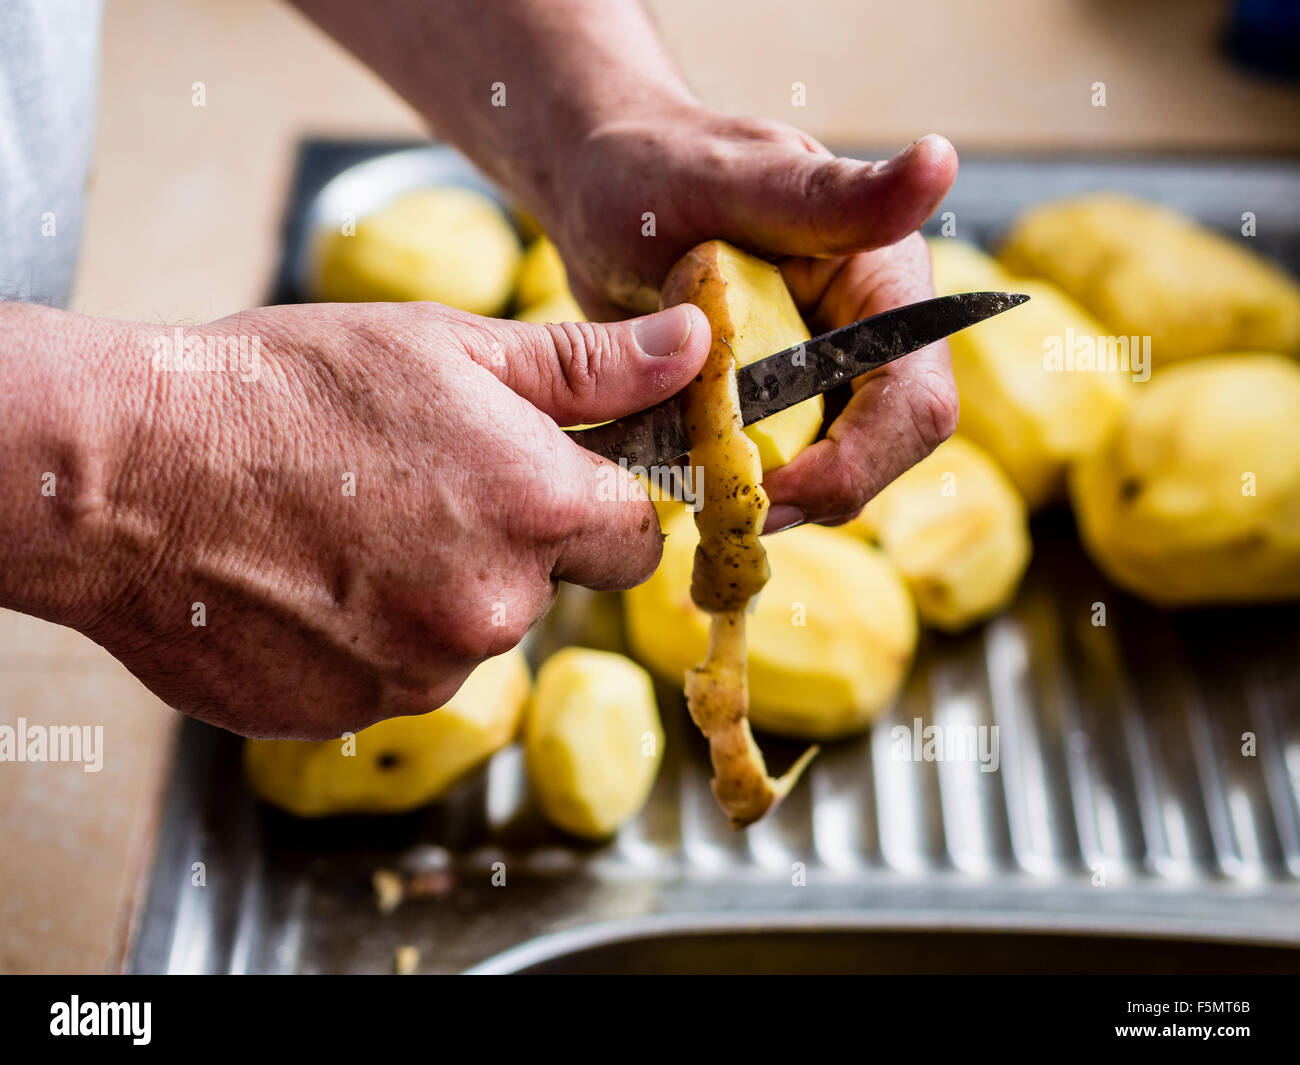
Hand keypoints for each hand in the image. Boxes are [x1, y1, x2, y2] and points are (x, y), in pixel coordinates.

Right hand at [49, 301, 707, 737]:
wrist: (125, 474)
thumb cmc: (284, 391)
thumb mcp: (449, 348)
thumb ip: (588, 368)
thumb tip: (693, 352)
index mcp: (537, 509)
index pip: (638, 539)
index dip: (601, 510)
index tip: (556, 488)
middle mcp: (494, 608)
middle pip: (544, 591)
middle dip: (504, 549)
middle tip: (413, 491)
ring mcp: (421, 673)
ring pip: (466, 638)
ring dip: (428, 596)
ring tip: (343, 532)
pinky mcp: (352, 713)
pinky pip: (394, 677)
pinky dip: (367, 639)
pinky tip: (309, 582)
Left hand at [548, 105, 960, 526]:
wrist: (599, 194)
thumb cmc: (658, 167)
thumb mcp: (734, 180)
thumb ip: (832, 195)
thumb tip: (941, 158)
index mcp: (886, 281)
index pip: (913, 400)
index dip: (852, 461)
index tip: (767, 491)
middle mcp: (874, 336)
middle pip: (883, 452)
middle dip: (811, 492)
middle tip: (720, 508)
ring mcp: (829, 379)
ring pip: (835, 477)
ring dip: (773, 500)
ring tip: (693, 488)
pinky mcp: (783, 409)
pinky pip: (784, 476)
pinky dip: (741, 492)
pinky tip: (687, 482)